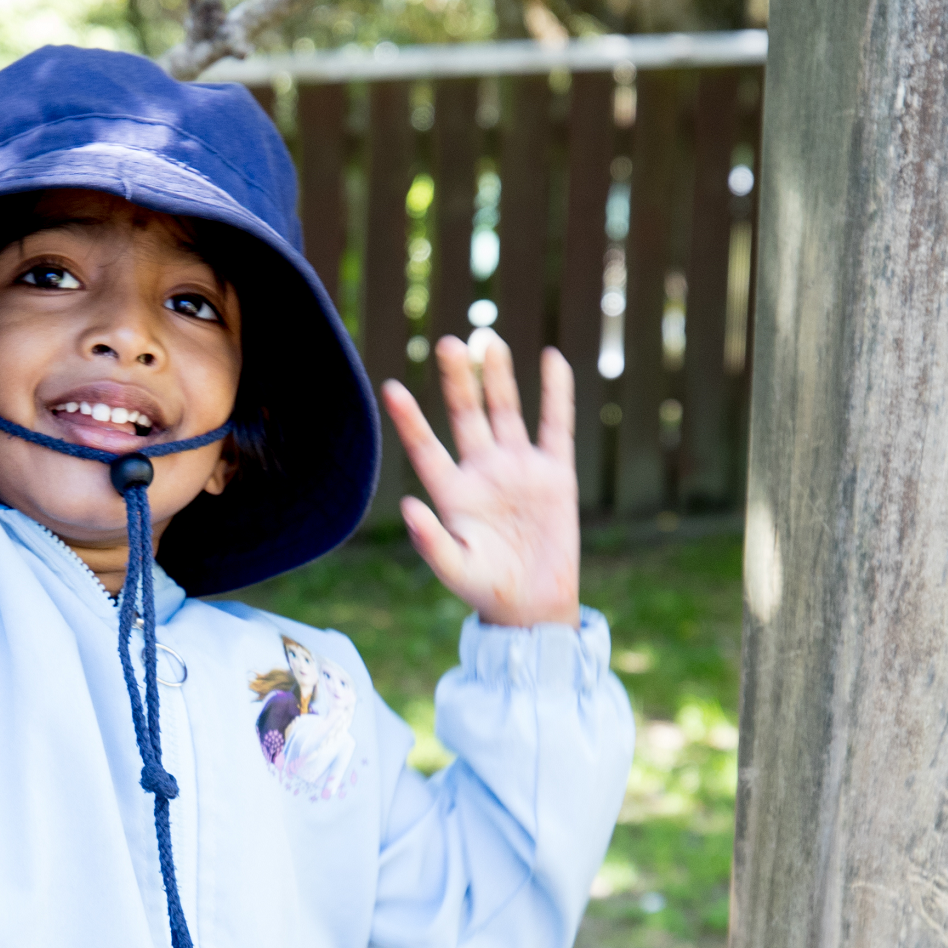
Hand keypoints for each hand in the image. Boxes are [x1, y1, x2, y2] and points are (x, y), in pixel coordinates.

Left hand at [382, 331, 582, 629]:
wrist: (534, 605)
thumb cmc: (486, 589)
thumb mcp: (453, 568)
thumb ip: (430, 541)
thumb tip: (408, 507)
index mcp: (452, 493)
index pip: (425, 448)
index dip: (410, 420)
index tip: (391, 388)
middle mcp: (482, 472)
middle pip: (467, 416)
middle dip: (458, 381)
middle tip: (448, 344)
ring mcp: (518, 469)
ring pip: (506, 412)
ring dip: (498, 377)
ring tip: (489, 341)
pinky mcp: (554, 474)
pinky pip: (555, 425)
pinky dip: (555, 394)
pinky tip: (551, 359)